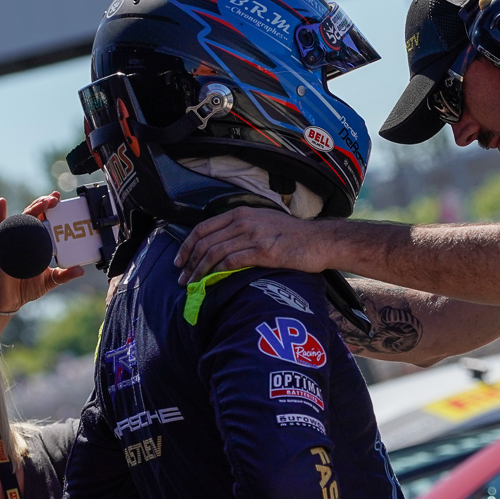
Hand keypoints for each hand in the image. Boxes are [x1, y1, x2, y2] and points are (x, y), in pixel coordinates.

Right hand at [0, 193, 83, 311]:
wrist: (9, 299)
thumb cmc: (27, 287)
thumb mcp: (50, 280)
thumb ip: (64, 275)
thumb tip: (81, 270)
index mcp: (38, 243)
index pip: (46, 221)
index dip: (52, 210)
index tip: (61, 201)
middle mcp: (26, 238)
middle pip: (35, 215)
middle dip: (45, 204)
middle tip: (55, 198)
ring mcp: (13, 241)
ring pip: (22, 219)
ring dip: (32, 208)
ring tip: (42, 202)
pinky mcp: (2, 247)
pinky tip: (1, 202)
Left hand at [174, 207, 330, 283]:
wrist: (319, 241)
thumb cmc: (294, 236)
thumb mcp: (264, 223)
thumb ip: (243, 230)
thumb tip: (221, 246)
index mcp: (242, 213)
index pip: (204, 227)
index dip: (187, 245)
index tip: (180, 261)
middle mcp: (244, 221)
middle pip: (205, 241)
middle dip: (189, 262)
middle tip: (183, 278)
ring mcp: (253, 236)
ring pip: (214, 253)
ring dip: (199, 271)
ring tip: (193, 285)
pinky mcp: (263, 252)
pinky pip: (231, 261)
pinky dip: (217, 273)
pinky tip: (212, 282)